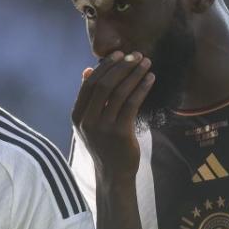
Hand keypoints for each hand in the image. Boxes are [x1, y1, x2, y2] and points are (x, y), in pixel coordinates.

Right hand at [71, 50, 153, 179]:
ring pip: (120, 92)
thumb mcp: (90, 122)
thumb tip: (87, 70)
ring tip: (146, 63)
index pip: (90, 84)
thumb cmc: (104, 145)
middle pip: (104, 85)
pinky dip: (142, 88)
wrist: (113, 174)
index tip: (120, 54)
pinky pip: (132, 103)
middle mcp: (88, 120)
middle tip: (136, 55)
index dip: (105, 67)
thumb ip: (88, 99)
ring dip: (134, 74)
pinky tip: (150, 79)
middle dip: (122, 66)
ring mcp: (103, 127)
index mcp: (78, 116)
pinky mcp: (120, 132)